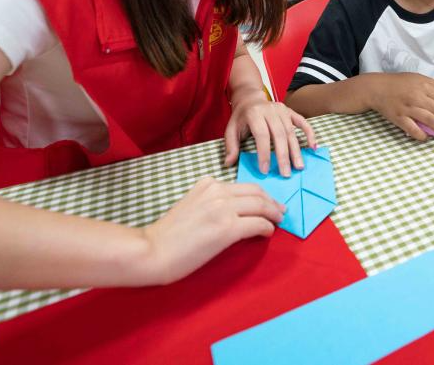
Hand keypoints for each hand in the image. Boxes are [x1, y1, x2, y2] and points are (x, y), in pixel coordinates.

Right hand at [140, 178, 283, 284]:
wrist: (152, 250)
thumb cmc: (168, 235)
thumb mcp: (191, 205)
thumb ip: (211, 201)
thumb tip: (234, 211)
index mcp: (208, 184)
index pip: (243, 186)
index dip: (260, 195)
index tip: (268, 203)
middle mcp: (217, 191)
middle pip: (256, 192)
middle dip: (272, 202)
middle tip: (280, 211)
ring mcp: (223, 209)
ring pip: (261, 206)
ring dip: (274, 214)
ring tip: (279, 221)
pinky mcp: (228, 228)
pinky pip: (258, 224)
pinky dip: (267, 228)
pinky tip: (267, 233)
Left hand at [223, 95, 316, 176]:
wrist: (250, 98)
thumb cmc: (240, 117)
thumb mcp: (230, 129)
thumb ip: (231, 146)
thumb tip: (229, 164)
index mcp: (254, 114)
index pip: (262, 135)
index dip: (264, 153)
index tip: (265, 170)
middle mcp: (270, 110)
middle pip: (279, 135)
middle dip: (283, 156)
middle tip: (285, 174)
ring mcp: (282, 110)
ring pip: (291, 132)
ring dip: (296, 151)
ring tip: (298, 167)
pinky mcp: (290, 111)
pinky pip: (302, 122)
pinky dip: (309, 134)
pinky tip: (312, 147)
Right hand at [369, 73, 433, 141]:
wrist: (376, 87)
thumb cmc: (398, 83)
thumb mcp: (417, 78)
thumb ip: (432, 86)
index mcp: (425, 87)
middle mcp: (418, 98)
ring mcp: (408, 108)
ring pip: (430, 120)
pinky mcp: (399, 117)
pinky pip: (412, 128)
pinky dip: (420, 134)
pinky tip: (427, 138)